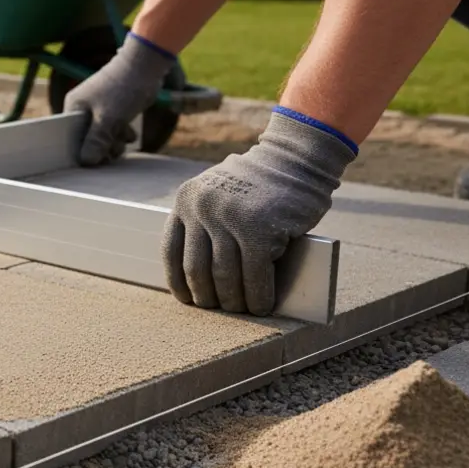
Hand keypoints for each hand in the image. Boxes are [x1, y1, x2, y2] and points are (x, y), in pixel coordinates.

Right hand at [64, 33, 175, 165]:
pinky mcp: (114, 110)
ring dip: (114, 143)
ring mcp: (99, 109)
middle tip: (113, 151)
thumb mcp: (108, 119)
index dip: (80, 150)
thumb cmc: (122, 89)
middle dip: (101, 148)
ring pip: (102, 136)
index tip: (91, 162)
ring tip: (124, 139)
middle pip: (87, 139)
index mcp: (74, 107)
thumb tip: (85, 161)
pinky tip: (130, 134)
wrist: (145, 66)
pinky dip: (122, 135)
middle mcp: (83, 108)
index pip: (70, 136)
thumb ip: (95, 141)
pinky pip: (113, 130)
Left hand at [162, 109, 357, 315]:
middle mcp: (202, 208)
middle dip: (208, 296)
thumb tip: (204, 279)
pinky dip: (258, 296)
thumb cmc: (261, 184)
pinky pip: (255, 275)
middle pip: (197, 269)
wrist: (297, 157)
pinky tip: (263, 306)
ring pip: (224, 276)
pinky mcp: (259, 230)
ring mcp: (229, 218)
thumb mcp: (219, 195)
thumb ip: (207, 224)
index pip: (171, 251)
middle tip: (219, 309)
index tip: (187, 298)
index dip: (178, 281)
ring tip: (241, 310)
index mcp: (186, 200)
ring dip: (234, 301)